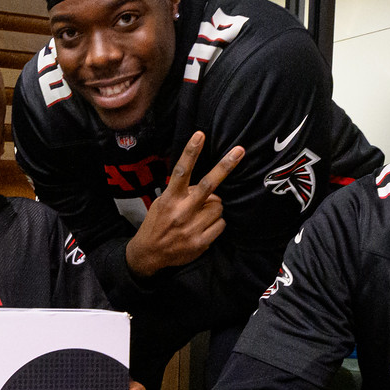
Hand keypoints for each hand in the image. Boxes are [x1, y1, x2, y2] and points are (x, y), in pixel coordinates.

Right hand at [124, 131, 244, 277]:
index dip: (191, 152)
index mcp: (170, 199)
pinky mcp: (200, 242)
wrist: (150, 254)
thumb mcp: (163, 202)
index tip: (200, 135)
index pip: (181, 171)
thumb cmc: (158, 223)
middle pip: (208, 185)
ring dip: (214, 207)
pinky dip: (216, 223)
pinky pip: (221, 224)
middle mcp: (181, 211)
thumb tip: (208, 187)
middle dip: (225, 166)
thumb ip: (182, 192)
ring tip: (201, 215)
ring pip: (219, 206)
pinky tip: (203, 227)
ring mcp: (192, 228)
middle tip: (240, 150)